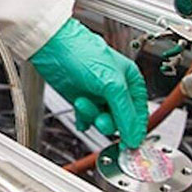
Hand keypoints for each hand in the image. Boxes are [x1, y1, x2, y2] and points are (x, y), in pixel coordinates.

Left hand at [29, 18, 148, 148]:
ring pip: (102, 119)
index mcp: (130, 81)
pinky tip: (80, 114)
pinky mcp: (82, 98)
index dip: (134, 129)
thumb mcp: (111, 84)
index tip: (129, 144)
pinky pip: (87, 118)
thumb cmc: (82, 53)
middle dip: (109, 121)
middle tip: (100, 120)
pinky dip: (83, 119)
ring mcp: (98, 94)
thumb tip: (135, 137)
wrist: (52, 47)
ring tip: (82, 103)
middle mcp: (116, 89)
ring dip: (92, 115)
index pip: (139, 114)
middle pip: (120, 120)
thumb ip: (125, 113)